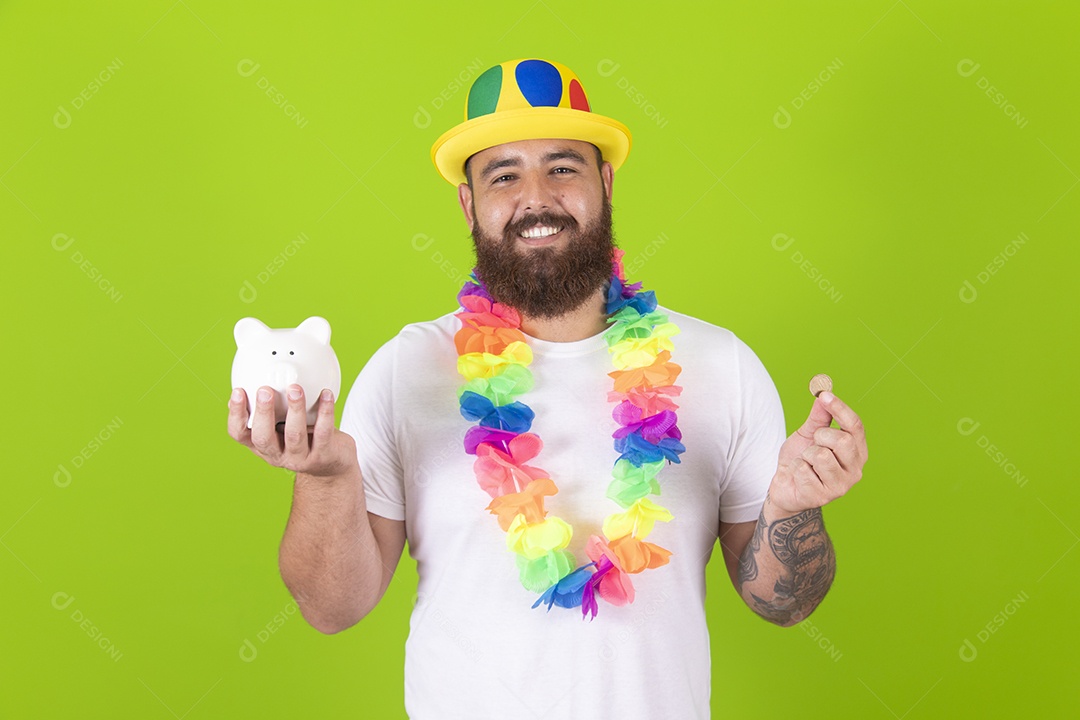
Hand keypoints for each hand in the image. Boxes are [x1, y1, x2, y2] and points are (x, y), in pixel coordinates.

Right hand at [228, 384, 355, 477]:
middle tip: (265, 390)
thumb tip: (257, 377)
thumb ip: (272, 406)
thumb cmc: (305, 437)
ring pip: (294, 435)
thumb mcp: (284, 424)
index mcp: (262, 444)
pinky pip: (323, 433)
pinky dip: (325, 412)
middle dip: (263, 413)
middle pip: (263, 438)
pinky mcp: (323, 457)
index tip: (238, 391)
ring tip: (296, 389)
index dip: (235, 414)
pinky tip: (326, 395)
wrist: (332, 463)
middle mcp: (277, 454)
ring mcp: (299, 458)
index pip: (239, 434)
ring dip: (295, 410)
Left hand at [767, 392, 866, 515]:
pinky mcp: (822, 497)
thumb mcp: (809, 434)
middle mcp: (855, 470)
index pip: (856, 426)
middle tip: (812, 445)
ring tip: (806, 463)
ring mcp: (840, 486)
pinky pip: (803, 470)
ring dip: (805, 455)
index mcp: (857, 451)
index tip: (824, 395)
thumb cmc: (801, 459)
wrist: (784, 486)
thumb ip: (819, 417)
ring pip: (821, 456)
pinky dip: (795, 468)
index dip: (840, 408)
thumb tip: (823, 395)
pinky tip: (799, 477)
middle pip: (843, 440)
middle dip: (820, 436)